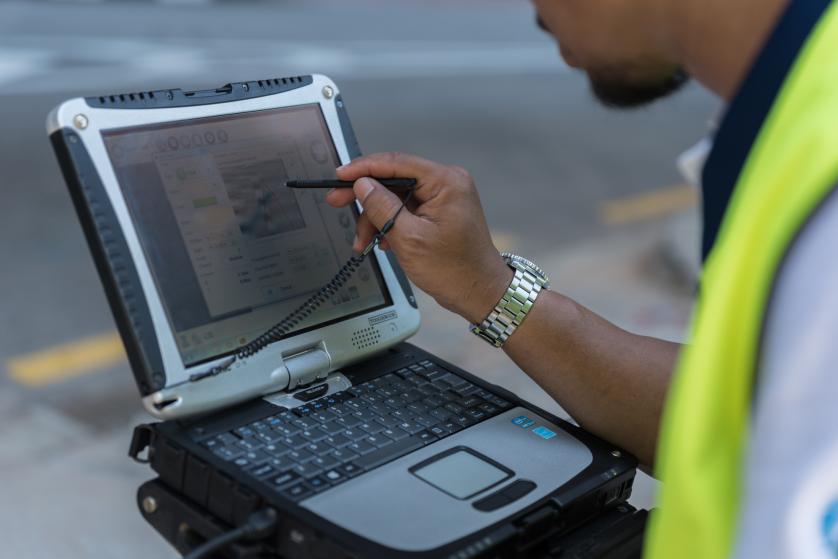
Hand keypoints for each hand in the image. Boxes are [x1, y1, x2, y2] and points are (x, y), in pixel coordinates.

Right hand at [325, 152, 512, 323]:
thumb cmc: (452, 270)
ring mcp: (444, 197)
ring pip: (397, 197)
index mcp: (445, 181)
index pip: (396, 163)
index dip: (363, 168)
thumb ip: (383, 207)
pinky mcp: (440, 212)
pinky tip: (382, 243)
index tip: (338, 175)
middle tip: (336, 202)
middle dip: (366, 197)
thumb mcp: (409, 238)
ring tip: (363, 243)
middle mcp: (447, 183)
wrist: (479, 293)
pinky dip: (390, 224)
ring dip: (376, 218)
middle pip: (394, 179)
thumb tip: (362, 184)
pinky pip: (407, 210)